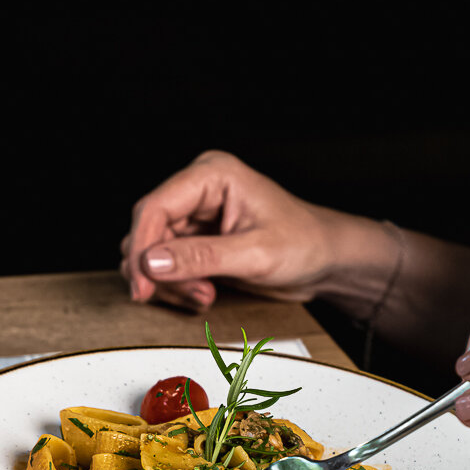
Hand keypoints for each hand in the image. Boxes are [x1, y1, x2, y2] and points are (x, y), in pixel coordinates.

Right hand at [119, 150, 376, 311]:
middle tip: (190, 294)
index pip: (154, 208)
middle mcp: (197, 191)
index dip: (143, 248)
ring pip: (152, 253)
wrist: (326, 261)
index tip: (143, 284)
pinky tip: (202, 294)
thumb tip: (152, 262)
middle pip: (149, 232)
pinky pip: (165, 266)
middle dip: (161, 271)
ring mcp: (194, 216)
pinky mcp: (195, 241)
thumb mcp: (255, 254)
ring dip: (170, 283)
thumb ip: (201, 258)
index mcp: (212, 175)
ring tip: (204, 295)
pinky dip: (177, 287)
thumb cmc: (305, 244)